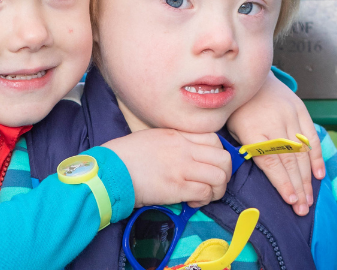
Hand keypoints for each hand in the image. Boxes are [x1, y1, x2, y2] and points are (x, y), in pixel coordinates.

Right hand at [103, 128, 231, 208]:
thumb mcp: (153, 137)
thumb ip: (174, 142)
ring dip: (217, 189)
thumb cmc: (127, 155)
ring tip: (205, 195)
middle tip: (214, 183)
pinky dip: (204, 200)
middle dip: (225, 173)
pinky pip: (205, 192)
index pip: (214, 139)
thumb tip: (189, 155)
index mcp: (177, 134)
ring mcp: (182, 167)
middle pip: (224, 158)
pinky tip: (192, 202)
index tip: (209, 165)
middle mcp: (184, 148)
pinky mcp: (177, 187)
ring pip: (220, 176)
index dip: (218, 154)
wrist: (111, 169)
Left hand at [226, 71, 324, 215]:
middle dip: (297, 188)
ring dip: (307, 178)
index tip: (290, 200)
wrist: (251, 77)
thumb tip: (258, 173)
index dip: (282, 183)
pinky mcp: (300, 110)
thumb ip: (247, 149)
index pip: (271, 162)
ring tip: (309, 199)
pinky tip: (319, 174)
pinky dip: (317, 156)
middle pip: (289, 161)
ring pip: (302, 153)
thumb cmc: (238, 108)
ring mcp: (289, 116)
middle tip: (302, 209)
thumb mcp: (232, 129)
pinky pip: (311, 137)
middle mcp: (274, 124)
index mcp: (253, 131)